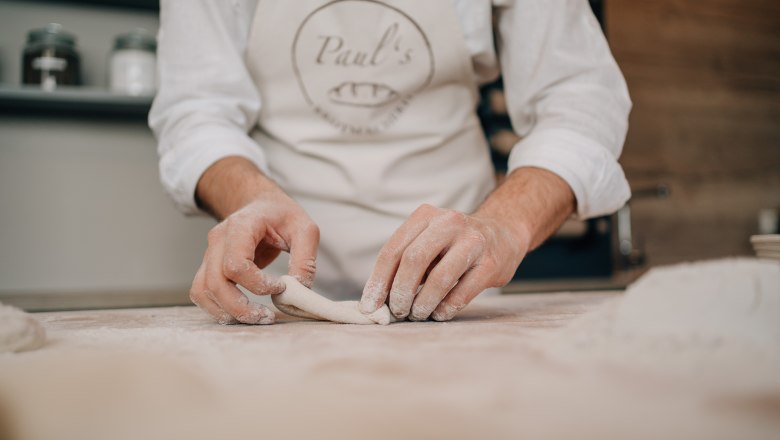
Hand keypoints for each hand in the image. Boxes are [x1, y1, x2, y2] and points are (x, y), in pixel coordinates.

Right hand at [190, 171, 318, 324]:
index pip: (236, 263)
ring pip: (204, 290)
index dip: (257, 283)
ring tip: (255, 318)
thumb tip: (299, 290)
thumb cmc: (281, 215)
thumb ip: (305, 259)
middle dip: (241, 307)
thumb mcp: (304, 229)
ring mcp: (210, 253)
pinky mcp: (209, 266)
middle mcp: (218, 240)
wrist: (261, 205)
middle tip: (266, 317)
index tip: (281, 287)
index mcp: (241, 226)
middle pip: (216, 282)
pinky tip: (240, 313)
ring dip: (227, 311)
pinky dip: (216, 308)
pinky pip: (202, 292)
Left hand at [359, 204, 528, 321]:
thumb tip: (377, 301)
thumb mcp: (428, 241)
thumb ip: (405, 263)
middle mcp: (449, 223)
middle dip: (399, 292)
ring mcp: (473, 241)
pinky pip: (462, 292)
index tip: (369, 306)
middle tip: (397, 312)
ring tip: (417, 314)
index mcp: (425, 216)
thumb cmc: (454, 245)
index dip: (378, 281)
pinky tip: (438, 313)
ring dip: (423, 303)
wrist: (503, 234)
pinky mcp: (491, 263)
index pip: (393, 250)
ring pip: (439, 278)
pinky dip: (445, 308)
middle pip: (413, 260)